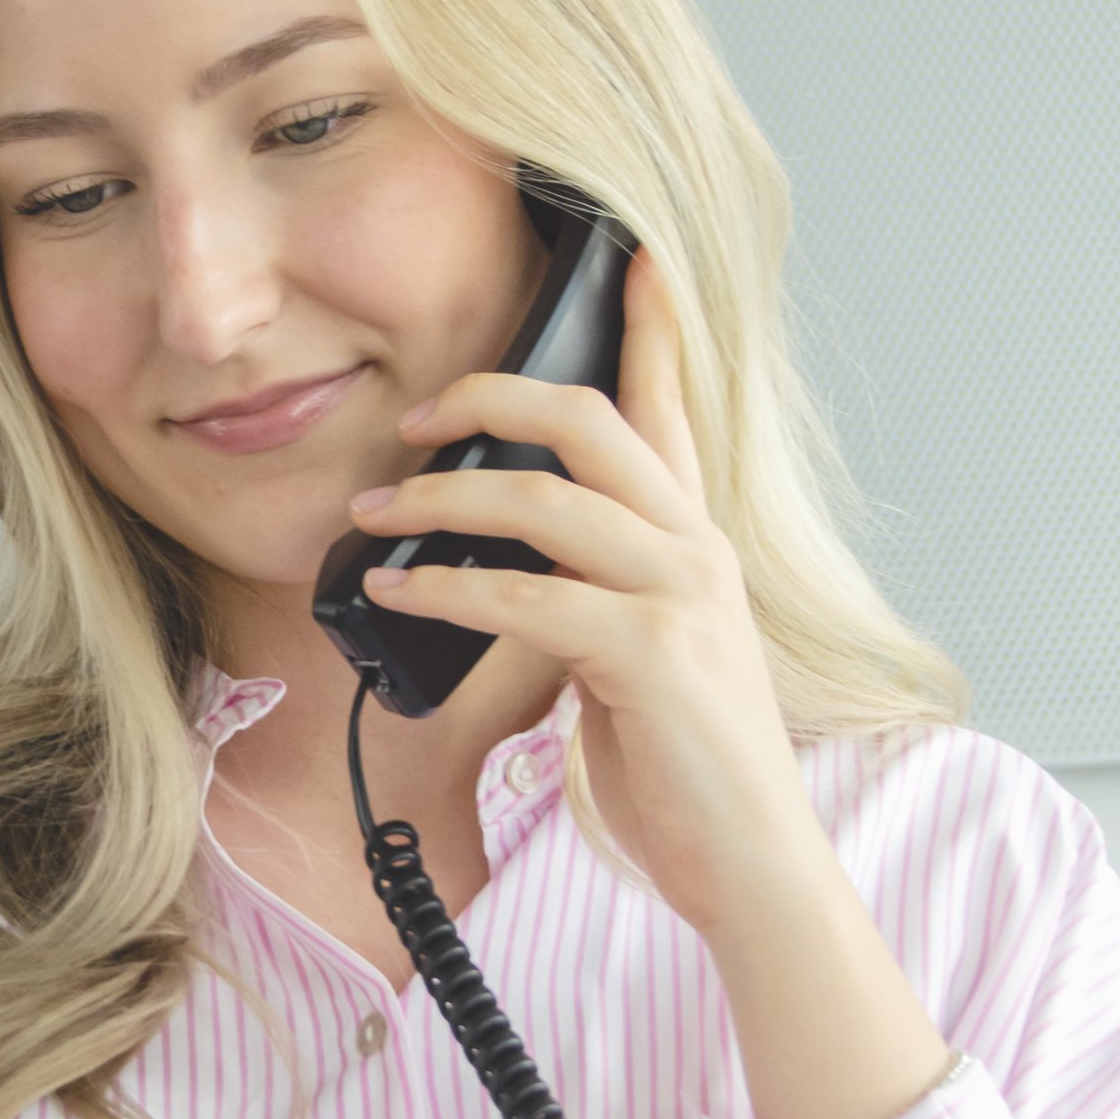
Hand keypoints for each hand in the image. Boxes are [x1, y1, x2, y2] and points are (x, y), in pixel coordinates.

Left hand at [346, 243, 826, 939]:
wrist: (750, 862)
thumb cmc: (684, 765)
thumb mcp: (636, 658)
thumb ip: (587, 596)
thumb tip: (490, 571)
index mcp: (693, 544)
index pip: (671, 410)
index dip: (649, 328)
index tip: (628, 256)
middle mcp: (695, 552)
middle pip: (593, 425)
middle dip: (496, 400)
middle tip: (416, 414)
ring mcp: (680, 598)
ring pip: (547, 503)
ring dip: (439, 501)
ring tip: (369, 514)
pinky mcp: (649, 656)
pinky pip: (523, 597)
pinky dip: (444, 587)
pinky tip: (393, 591)